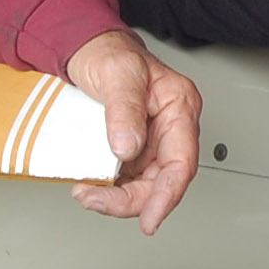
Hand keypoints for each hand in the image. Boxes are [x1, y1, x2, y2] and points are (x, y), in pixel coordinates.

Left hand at [61, 28, 200, 233]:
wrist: (86, 49)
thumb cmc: (108, 53)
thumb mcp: (117, 74)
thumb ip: (123, 110)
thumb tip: (127, 148)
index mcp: (180, 106)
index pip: (182, 162)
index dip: (167, 196)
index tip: (150, 218)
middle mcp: (169, 127)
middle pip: (162, 181)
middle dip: (131, 201)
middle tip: (98, 202)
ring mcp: (151, 140)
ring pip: (144, 186)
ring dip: (117, 199)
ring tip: (88, 194)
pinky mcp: (133, 148)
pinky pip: (127, 179)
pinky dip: (109, 190)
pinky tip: (91, 187)